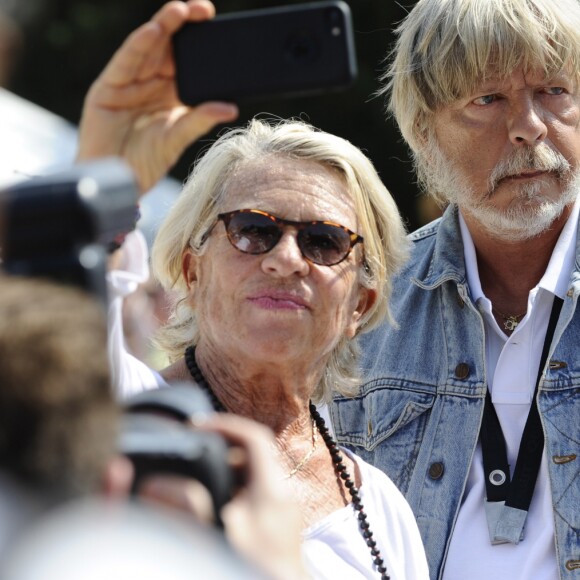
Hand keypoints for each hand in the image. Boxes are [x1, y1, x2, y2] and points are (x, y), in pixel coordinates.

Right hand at [76, 0, 238, 194]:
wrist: (117, 183)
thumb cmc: (145, 164)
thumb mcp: (177, 138)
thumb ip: (199, 119)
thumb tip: (231, 107)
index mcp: (168, 94)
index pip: (185, 61)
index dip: (198, 43)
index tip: (216, 26)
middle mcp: (148, 84)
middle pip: (166, 48)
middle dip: (182, 26)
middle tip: (202, 10)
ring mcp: (127, 84)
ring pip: (146, 48)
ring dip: (162, 28)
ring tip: (179, 11)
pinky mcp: (107, 88)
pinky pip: (124, 62)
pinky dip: (137, 46)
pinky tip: (152, 32)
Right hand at [138, 414, 308, 579]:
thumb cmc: (255, 568)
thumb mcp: (218, 537)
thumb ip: (187, 508)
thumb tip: (154, 486)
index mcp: (272, 488)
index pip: (255, 437)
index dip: (226, 425)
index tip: (198, 426)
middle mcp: (282, 492)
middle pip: (254, 453)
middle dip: (222, 449)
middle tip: (193, 452)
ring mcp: (283, 508)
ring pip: (253, 474)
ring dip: (227, 471)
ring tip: (198, 476)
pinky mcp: (277, 523)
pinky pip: (255, 493)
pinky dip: (233, 489)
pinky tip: (213, 504)